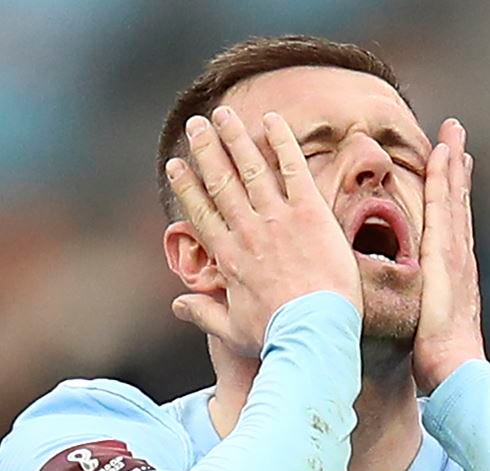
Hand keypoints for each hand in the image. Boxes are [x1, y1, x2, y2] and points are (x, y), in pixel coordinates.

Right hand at [165, 107, 361, 356]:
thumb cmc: (276, 337)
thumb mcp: (232, 331)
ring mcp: (278, 219)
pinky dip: (282, 142)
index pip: (201, 212)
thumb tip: (178, 305)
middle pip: (221, 182)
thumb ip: (203, 314)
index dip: (187, 186)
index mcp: (228, 257)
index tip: (176, 165)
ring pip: (251, 168)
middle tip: (196, 125)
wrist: (313, 333)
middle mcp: (247, 231)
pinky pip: (293, 168)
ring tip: (223, 114)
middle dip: (206, 150)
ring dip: (235, 138)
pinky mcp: (309, 213)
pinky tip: (273, 120)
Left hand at [413, 119, 484, 393]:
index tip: (450, 170)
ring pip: (454, 198)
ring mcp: (457, 253)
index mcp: (453, 275)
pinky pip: (445, 207)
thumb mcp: (426, 330)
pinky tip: (444, 156)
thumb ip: (419, 314)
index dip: (451, 197)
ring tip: (453, 134)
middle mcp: (459, 259)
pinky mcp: (448, 253)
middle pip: (457, 204)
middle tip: (456, 136)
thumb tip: (404, 312)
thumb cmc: (437, 360)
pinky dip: (446, 179)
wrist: (456, 370)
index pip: (451, 227)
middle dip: (456, 169)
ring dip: (453, 163)